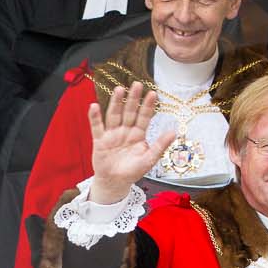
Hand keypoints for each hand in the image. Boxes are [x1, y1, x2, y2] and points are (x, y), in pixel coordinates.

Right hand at [87, 84, 173, 202]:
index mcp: (138, 134)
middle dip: (133, 99)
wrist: (115, 183)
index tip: (153, 93)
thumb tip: (173, 132)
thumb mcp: (149, 159)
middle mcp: (125, 130)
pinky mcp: (100, 141)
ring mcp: (112, 134)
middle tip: (137, 84)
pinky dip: (95, 117)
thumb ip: (160, 145)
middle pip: (129, 112)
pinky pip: (97, 127)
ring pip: (114, 115)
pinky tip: (94, 106)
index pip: (144, 117)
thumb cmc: (133, 171)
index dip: (148, 106)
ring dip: (115, 103)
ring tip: (119, 89)